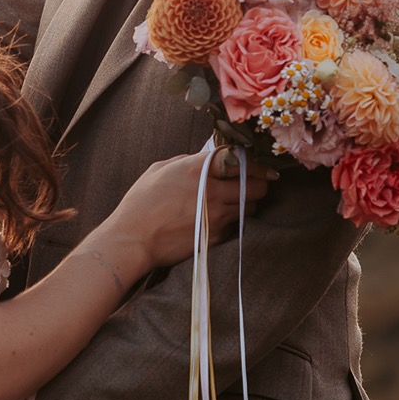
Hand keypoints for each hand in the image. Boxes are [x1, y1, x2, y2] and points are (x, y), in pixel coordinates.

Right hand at [110, 147, 274, 266]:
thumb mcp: (160, 169)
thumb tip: (206, 160)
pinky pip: (236, 225)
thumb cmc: (141, 203)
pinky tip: (218, 219)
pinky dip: (232, 221)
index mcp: (198, 168)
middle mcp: (213, 190)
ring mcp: (217, 215)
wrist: (134, 239)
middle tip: (253, 186)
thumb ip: (187, 161)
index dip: (258, 165)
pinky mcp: (217, 235)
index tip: (265, 169)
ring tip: (233, 203)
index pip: (242, 161)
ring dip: (247, 204)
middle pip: (256, 187)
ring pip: (251, 207)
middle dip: (258, 185)